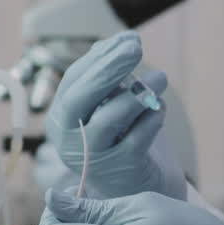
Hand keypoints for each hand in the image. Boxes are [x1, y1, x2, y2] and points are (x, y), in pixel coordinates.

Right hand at [45, 31, 182, 198]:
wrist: (137, 186)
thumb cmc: (122, 138)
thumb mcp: (111, 105)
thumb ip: (111, 78)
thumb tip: (121, 41)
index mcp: (62, 117)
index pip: (75, 79)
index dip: (101, 56)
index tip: (129, 38)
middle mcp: (69, 139)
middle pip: (81, 97)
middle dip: (109, 68)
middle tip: (135, 47)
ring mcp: (93, 157)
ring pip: (109, 119)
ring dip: (138, 94)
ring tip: (161, 78)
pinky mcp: (121, 169)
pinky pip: (137, 138)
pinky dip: (152, 119)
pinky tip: (160, 109)